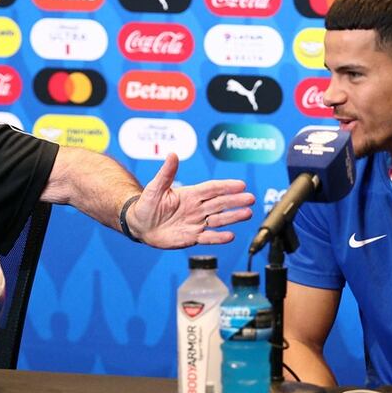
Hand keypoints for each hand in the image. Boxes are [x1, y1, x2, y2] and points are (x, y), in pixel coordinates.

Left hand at [129, 154, 253, 247]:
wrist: (140, 225)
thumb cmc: (147, 203)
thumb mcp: (156, 188)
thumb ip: (166, 173)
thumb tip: (172, 154)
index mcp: (190, 194)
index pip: (212, 188)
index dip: (226, 186)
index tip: (241, 184)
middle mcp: (197, 208)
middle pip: (220, 203)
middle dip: (235, 201)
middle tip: (251, 198)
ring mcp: (196, 222)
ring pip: (218, 219)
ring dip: (233, 217)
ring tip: (248, 213)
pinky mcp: (192, 237)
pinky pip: (208, 237)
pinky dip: (219, 238)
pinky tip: (230, 236)